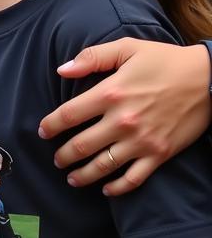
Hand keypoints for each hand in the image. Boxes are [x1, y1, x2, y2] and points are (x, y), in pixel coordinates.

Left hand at [40, 39, 211, 195]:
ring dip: (83, 175)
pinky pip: (134, 178)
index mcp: (110, 93)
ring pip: (103, 166)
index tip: (43, 131)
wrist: (210, 79)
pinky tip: (106, 190)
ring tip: (71, 178)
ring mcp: (141, 141)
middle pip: (81, 145)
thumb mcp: (127, 48)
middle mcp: (122, 121)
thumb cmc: (165, 60)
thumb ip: (92, 57)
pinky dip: (117, 188)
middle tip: (56, 159)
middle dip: (63, 155)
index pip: (68, 115)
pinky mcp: (160, 154)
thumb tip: (62, 69)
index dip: (51, 125)